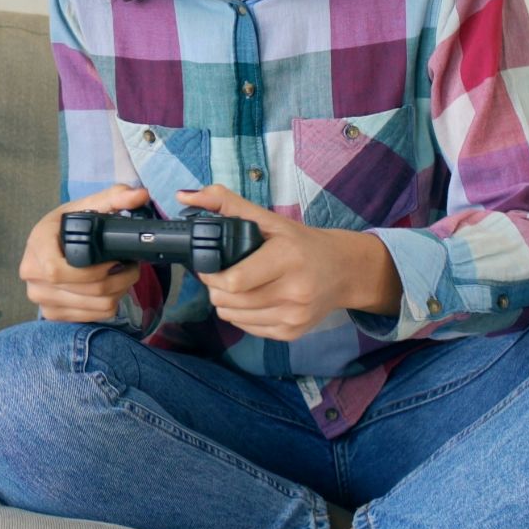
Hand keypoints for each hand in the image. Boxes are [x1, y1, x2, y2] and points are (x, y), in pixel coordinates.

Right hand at [19, 184, 154, 322]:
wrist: (48, 245)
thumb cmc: (66, 226)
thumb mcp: (86, 206)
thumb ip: (114, 197)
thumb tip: (140, 195)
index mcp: (37, 245)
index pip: (57, 271)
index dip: (93, 270)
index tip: (114, 259)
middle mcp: (32, 275)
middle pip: (85, 290)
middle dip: (119, 279)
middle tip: (131, 266)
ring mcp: (40, 298)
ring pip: (93, 305)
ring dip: (118, 292)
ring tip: (123, 276)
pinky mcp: (52, 314)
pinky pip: (91, 317)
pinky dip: (108, 305)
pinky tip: (110, 289)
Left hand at [178, 185, 403, 341]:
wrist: (344, 271)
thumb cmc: (301, 243)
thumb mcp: (268, 218)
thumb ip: (225, 203)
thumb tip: (184, 196)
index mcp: (288, 258)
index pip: (234, 280)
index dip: (212, 274)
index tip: (210, 264)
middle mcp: (295, 290)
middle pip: (229, 301)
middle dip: (215, 288)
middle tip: (222, 274)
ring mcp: (294, 316)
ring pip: (233, 317)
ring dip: (226, 302)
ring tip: (237, 285)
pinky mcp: (292, 333)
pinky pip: (247, 328)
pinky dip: (241, 315)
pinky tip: (252, 299)